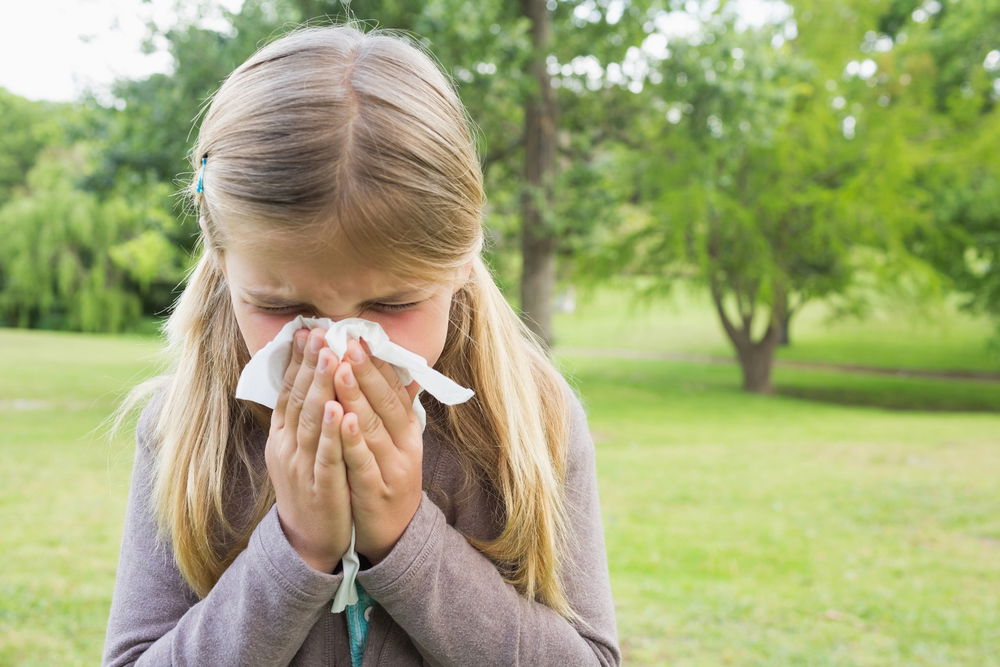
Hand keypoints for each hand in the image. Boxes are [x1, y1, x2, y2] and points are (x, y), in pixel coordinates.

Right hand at [265, 327, 352, 572]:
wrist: (309, 543)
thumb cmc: (313, 487)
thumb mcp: (305, 448)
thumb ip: (311, 415)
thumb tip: (323, 378)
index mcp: (282, 436)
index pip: (288, 391)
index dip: (297, 361)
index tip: (307, 330)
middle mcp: (287, 447)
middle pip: (297, 399)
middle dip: (309, 364)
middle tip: (318, 332)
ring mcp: (301, 467)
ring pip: (310, 422)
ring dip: (320, 388)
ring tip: (329, 357)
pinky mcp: (320, 487)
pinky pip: (325, 456)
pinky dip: (330, 432)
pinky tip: (337, 409)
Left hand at [333, 339, 422, 564]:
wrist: (394, 537)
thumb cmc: (388, 481)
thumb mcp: (398, 444)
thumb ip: (397, 411)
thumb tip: (404, 374)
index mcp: (407, 431)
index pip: (394, 390)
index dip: (377, 363)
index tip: (358, 336)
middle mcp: (404, 446)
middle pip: (385, 402)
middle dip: (364, 370)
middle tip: (346, 341)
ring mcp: (391, 469)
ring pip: (373, 427)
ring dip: (356, 395)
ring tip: (340, 367)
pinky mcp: (375, 491)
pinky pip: (363, 462)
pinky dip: (354, 439)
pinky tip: (343, 417)